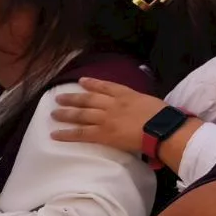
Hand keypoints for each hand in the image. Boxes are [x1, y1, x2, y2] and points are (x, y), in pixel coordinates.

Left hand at [50, 78, 166, 153]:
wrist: (161, 127)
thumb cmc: (162, 115)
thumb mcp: (149, 100)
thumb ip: (139, 101)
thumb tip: (138, 105)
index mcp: (125, 94)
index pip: (105, 86)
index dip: (92, 83)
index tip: (81, 81)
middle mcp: (112, 103)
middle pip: (88, 99)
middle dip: (73, 98)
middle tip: (59, 97)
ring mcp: (105, 118)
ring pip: (81, 115)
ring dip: (66, 113)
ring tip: (54, 113)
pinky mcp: (103, 134)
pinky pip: (81, 134)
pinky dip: (67, 134)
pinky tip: (55, 134)